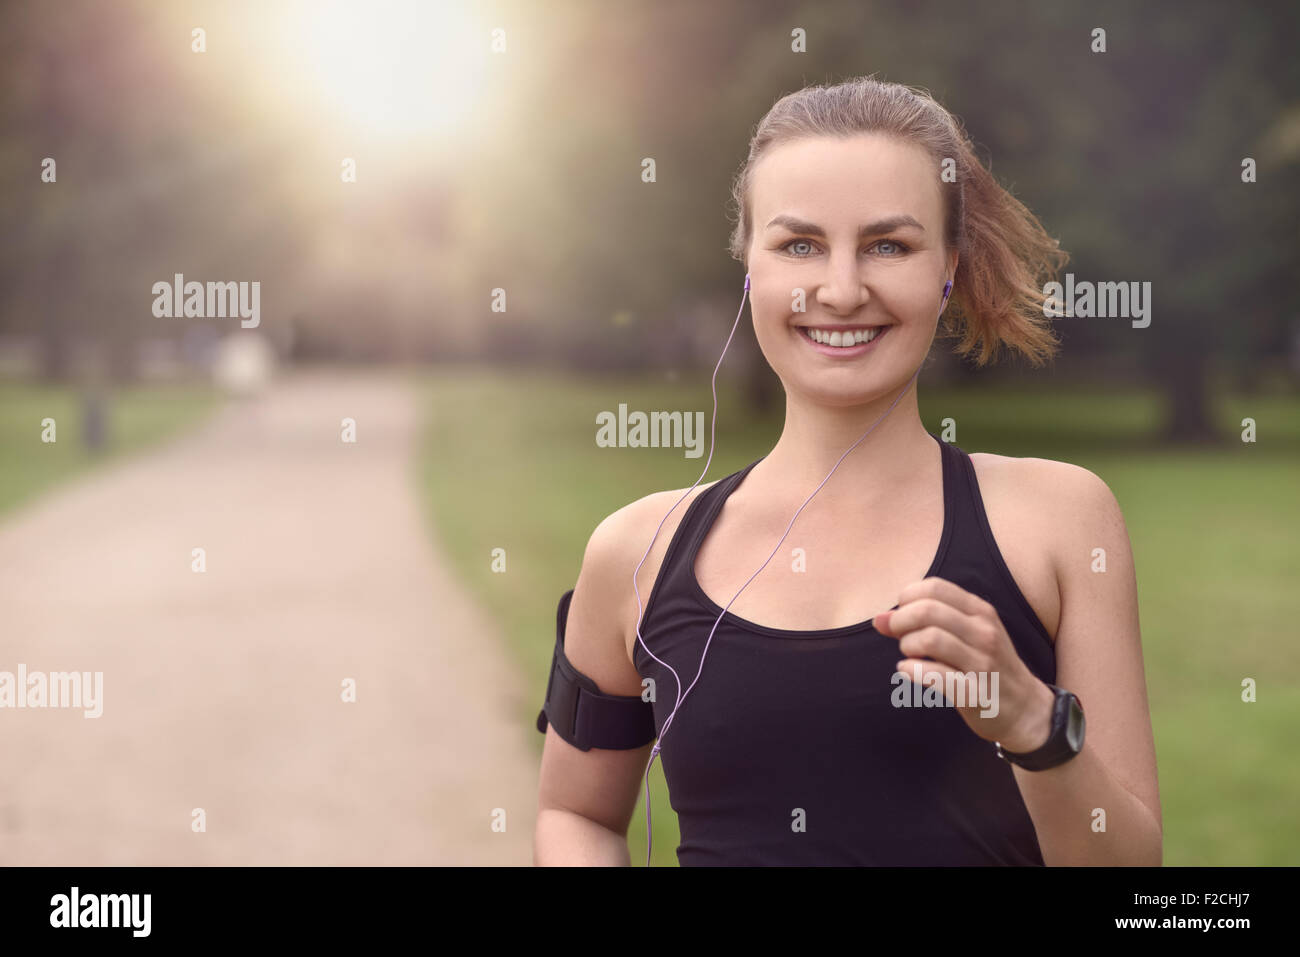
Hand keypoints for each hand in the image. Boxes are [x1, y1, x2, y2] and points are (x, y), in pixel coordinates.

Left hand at [873, 577, 1054, 752]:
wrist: (1026, 710)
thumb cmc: (986, 667)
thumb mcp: (968, 634)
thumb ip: (928, 621)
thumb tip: (879, 619)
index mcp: (981, 612)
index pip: (934, 587)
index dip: (907, 598)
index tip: (902, 615)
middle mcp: (984, 633)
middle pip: (927, 610)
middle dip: (900, 621)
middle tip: (897, 636)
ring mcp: (982, 663)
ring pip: (929, 639)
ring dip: (908, 646)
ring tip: (909, 654)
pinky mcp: (975, 693)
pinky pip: (935, 675)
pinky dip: (912, 670)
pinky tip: (907, 671)